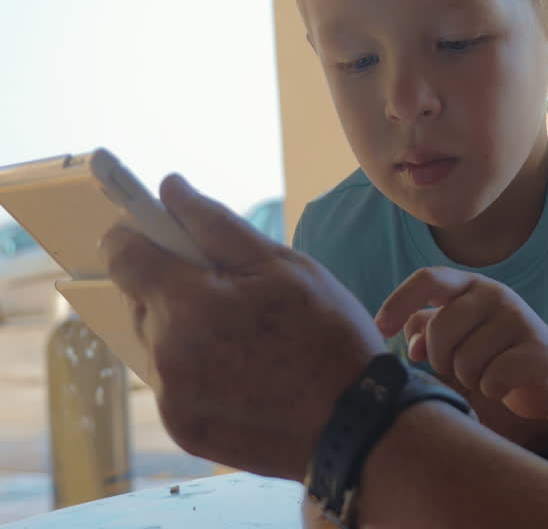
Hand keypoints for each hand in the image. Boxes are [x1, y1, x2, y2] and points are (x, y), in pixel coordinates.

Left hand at [100, 175, 384, 480]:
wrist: (355, 422)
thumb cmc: (328, 334)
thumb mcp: (284, 266)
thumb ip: (218, 225)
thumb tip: (171, 189)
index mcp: (189, 304)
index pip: (123, 255)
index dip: (136, 235)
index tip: (159, 234)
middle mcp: (166, 353)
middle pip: (141, 300)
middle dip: (174, 286)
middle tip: (232, 293)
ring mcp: (171, 397)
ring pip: (157, 342)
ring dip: (185, 329)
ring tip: (245, 337)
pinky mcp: (182, 427)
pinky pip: (174, 382)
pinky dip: (198, 370)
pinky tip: (245, 371)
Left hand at [375, 268, 547, 419]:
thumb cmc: (494, 352)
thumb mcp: (458, 334)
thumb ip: (426, 330)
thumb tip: (412, 345)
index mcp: (471, 286)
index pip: (428, 279)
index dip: (398, 302)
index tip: (380, 329)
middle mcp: (496, 294)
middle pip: (441, 330)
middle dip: (441, 359)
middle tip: (458, 367)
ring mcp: (520, 319)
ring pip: (465, 361)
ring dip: (470, 379)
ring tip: (487, 373)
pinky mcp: (538, 350)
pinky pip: (492, 380)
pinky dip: (492, 391)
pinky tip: (505, 385)